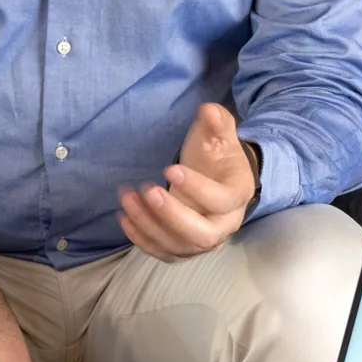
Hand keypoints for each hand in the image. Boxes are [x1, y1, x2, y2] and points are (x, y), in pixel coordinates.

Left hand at [117, 102, 256, 261]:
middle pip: (203, 235)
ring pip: (179, 245)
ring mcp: (204, 240)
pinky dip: (142, 239)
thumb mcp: (220, 135)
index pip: (222, 200)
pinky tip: (124, 217)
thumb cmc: (217, 156)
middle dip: (171, 216)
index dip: (196, 188)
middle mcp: (225, 224)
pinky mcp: (184, 247)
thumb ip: (216, 122)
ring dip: (149, 224)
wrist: (218, 179)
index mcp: (237, 195)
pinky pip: (163, 252)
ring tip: (127, 198)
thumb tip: (208, 110)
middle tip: (147, 190)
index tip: (168, 169)